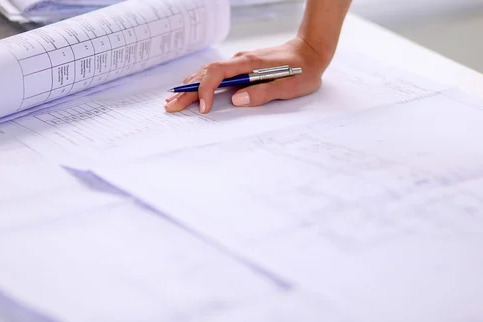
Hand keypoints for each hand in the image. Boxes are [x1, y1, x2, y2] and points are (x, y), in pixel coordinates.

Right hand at [164, 37, 329, 113]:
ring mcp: (239, 62)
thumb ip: (263, 93)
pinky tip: (192, 87)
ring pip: (208, 72)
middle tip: (171, 106)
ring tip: (174, 99)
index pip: (217, 74)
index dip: (206, 90)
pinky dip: (201, 81)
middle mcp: (240, 60)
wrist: (311, 51)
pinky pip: (215, 72)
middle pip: (206, 73)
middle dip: (187, 91)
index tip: (203, 108)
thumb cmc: (303, 70)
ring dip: (191, 86)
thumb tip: (237, 100)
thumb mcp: (289, 87)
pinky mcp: (241, 66)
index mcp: (249, 64)